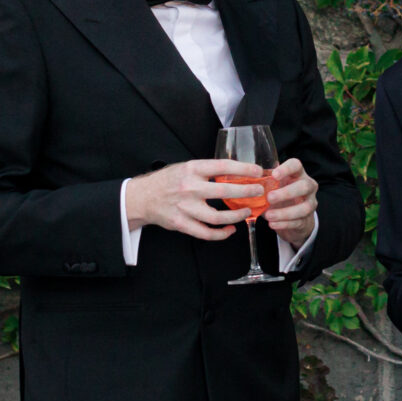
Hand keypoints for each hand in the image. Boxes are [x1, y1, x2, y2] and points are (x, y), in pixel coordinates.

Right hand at [123, 159, 260, 241]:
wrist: (142, 197)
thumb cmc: (168, 181)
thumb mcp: (185, 167)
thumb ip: (206, 171)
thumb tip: (235, 173)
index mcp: (192, 169)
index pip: (223, 166)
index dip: (243, 169)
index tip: (258, 171)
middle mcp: (189, 187)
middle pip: (225, 191)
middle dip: (247, 192)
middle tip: (259, 192)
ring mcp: (185, 207)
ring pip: (218, 217)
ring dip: (237, 216)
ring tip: (247, 212)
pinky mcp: (181, 224)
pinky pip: (206, 233)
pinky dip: (221, 233)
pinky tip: (230, 230)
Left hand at [263, 158, 317, 246]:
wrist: (291, 218)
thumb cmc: (278, 196)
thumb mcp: (272, 187)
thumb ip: (263, 182)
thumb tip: (247, 179)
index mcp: (297, 174)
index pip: (296, 165)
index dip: (286, 169)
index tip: (274, 175)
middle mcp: (308, 186)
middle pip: (304, 186)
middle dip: (287, 193)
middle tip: (269, 198)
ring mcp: (310, 203)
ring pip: (304, 207)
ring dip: (285, 212)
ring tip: (269, 216)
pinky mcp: (307, 220)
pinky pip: (298, 222)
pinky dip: (284, 223)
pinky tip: (272, 224)